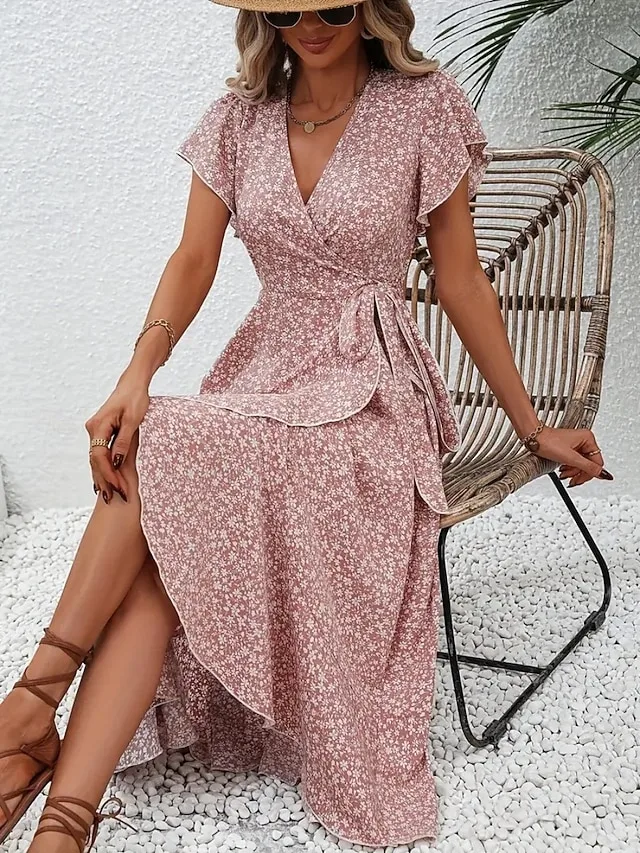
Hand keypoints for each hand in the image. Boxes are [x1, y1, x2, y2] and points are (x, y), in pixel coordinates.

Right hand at [85, 373, 149, 503]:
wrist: (132, 384)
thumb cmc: (135, 399)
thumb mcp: (134, 420)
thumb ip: (124, 441)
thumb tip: (117, 462)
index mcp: (99, 426)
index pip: (100, 456)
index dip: (109, 474)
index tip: (119, 487)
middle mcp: (93, 429)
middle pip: (95, 460)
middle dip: (104, 480)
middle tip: (112, 499)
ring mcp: (95, 430)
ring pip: (96, 458)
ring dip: (103, 476)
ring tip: (108, 496)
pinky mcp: (101, 432)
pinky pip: (99, 453)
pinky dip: (103, 468)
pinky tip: (104, 482)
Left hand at [527, 425, 612, 487]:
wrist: (533, 439)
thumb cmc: (548, 442)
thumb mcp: (570, 458)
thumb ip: (588, 467)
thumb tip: (604, 474)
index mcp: (588, 438)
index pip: (597, 462)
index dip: (589, 473)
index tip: (582, 481)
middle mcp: (584, 440)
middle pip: (589, 464)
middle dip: (579, 473)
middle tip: (572, 480)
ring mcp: (576, 444)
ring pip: (581, 464)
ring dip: (573, 472)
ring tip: (564, 474)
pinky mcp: (569, 448)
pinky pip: (574, 462)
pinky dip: (568, 468)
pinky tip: (562, 470)